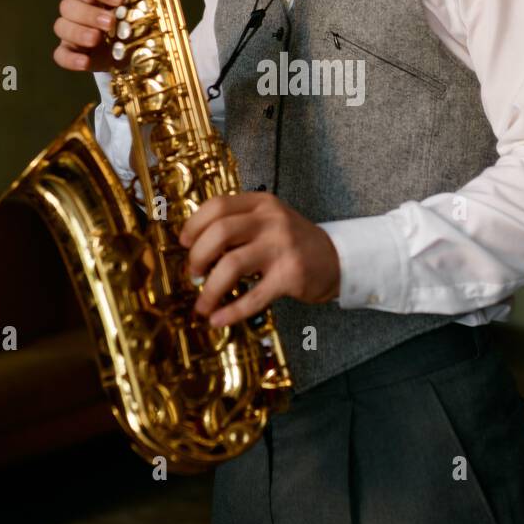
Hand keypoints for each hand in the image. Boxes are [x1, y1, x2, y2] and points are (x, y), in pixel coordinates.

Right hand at [53, 0, 186, 71]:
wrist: (135, 50)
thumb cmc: (137, 19)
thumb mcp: (152, 2)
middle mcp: (78, 7)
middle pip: (69, 4)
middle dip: (89, 13)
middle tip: (111, 23)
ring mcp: (72, 31)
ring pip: (62, 26)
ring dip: (78, 32)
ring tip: (97, 39)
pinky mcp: (73, 53)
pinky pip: (60, 54)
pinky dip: (70, 58)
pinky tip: (84, 62)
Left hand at [177, 192, 340, 326]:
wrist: (338, 259)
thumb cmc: (294, 242)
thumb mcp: (270, 221)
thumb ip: (239, 226)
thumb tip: (195, 249)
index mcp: (262, 204)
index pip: (217, 205)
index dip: (194, 225)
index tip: (184, 243)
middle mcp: (272, 221)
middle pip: (219, 232)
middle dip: (197, 256)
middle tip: (193, 273)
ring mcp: (282, 248)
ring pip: (231, 264)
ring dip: (210, 288)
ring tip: (202, 304)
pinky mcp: (290, 276)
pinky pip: (253, 296)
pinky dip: (231, 311)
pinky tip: (218, 319)